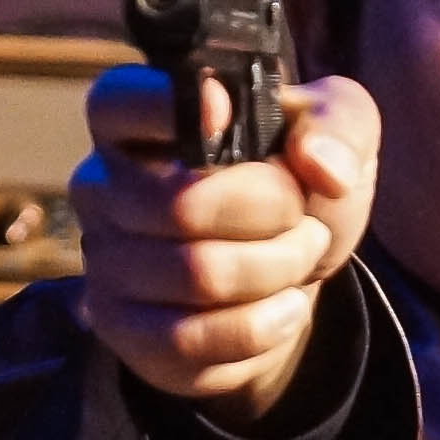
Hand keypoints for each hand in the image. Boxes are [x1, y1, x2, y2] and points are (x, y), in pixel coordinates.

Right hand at [73, 65, 378, 420]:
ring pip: (199, 275)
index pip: (118, 101)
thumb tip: (318, 163)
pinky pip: (191, 339)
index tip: (229, 115)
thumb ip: (337, 124)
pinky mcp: (122, 331)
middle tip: (302, 214)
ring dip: (279, 269)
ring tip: (300, 257)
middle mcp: (102, 186)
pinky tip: (284, 308)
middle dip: (274, 214)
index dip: (171, 109)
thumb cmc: (295, 186)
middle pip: (184, 205)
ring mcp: (104, 262)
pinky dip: (261, 326)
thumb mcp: (337, 133)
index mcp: (134, 119)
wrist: (295, 277)